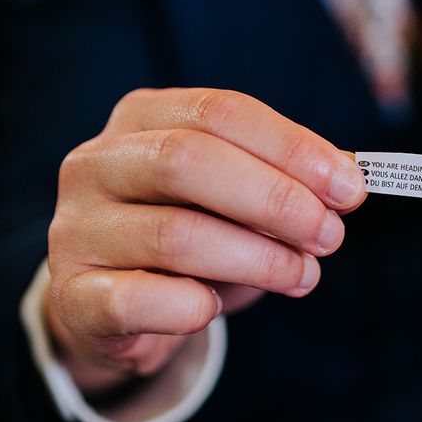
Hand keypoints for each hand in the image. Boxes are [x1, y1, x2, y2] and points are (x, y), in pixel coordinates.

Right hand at [47, 88, 366, 392]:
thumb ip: (283, 181)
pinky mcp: (71, 294)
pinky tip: (215, 309)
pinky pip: (137, 300)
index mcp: (141, 117)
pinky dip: (191, 307)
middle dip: (275, 200)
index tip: (350, 188)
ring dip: (257, 259)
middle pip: (189, 161)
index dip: (292, 148)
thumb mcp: (235, 195)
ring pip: (174, 234)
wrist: (118, 299)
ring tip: (303, 275)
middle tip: (330, 235)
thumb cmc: (189, 232)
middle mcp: (96, 163)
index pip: (221, 112)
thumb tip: (347, 182)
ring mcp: (75, 228)